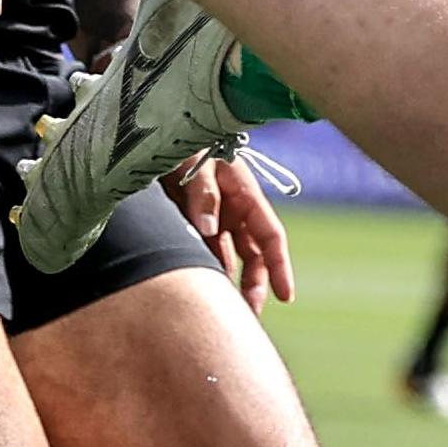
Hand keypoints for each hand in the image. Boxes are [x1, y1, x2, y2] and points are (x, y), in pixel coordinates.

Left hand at [169, 153, 296, 312]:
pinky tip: (199, 288)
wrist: (161, 131)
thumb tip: (208, 229)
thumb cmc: (185, 142)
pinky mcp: (193, 219)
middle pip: (254, 255)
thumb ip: (203, 195)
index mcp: (246, 195)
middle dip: (255, 285)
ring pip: (228, 256)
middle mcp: (236, 210)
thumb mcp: (196, 163)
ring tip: (222, 310)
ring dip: (228, 281)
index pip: (271, 237)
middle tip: (247, 315)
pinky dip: (205, 268)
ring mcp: (216, 216)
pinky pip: (204, 249)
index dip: (280, 267)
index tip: (286, 296)